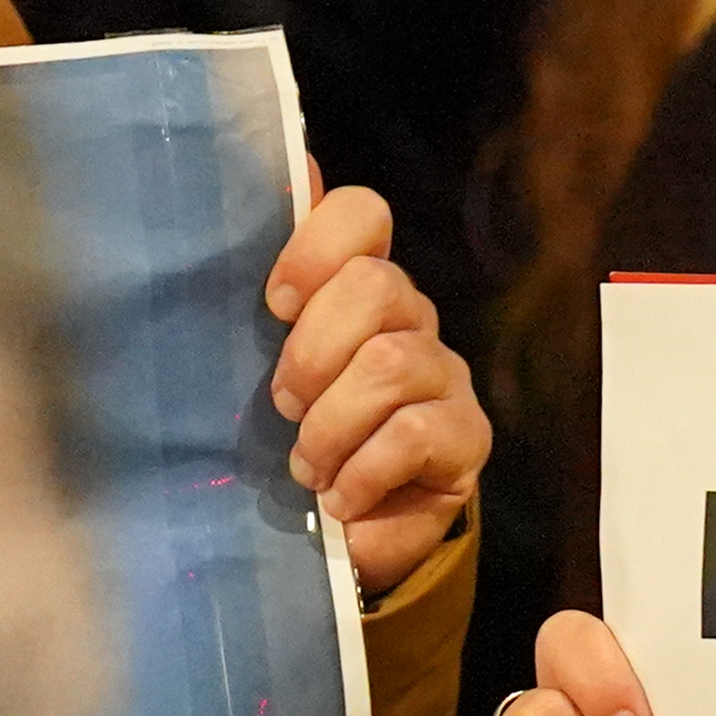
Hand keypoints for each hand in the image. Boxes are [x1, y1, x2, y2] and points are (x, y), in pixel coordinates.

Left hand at [262, 184, 488, 590]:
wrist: (340, 534)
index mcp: (354, 286)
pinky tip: (341, 499)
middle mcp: (408, 317)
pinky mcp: (467, 436)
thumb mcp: (248, 373)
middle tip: (282, 406)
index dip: (317, 247)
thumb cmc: (284, 440)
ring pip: (392, 363)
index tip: (275, 305)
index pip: (361, 215)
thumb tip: (262, 181)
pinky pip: (416, 432)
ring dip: (332, 425)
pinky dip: (363, 471)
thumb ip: (248, 294)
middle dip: (313, 351)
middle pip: (376, 285)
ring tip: (306, 469)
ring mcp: (443, 374)